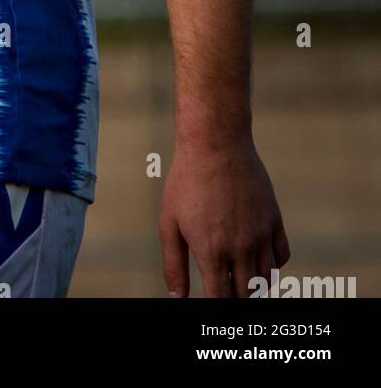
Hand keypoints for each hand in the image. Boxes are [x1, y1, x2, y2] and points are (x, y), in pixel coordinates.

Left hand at [159, 135, 290, 297]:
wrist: (215, 143)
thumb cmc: (186, 181)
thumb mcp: (169, 222)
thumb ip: (173, 264)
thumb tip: (177, 298)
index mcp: (211, 250)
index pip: (220, 299)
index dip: (215, 308)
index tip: (209, 303)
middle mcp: (240, 247)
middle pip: (246, 295)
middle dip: (234, 299)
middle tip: (223, 290)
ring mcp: (261, 234)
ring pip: (266, 280)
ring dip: (253, 286)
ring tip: (238, 280)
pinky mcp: (274, 219)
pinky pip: (281, 257)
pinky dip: (272, 265)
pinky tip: (256, 259)